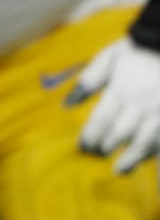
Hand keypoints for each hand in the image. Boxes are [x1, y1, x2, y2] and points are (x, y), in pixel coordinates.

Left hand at [70, 37, 159, 173]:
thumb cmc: (137, 50)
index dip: (90, 135)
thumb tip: (67, 102)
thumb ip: (90, 79)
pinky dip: (156, 152)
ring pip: (145, 141)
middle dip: (107, 146)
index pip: (101, 119)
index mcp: (121, 89)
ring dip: (132, 158)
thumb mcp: (109, 57)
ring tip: (119, 169)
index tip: (82, 146)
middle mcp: (141, 105)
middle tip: (97, 155)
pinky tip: (148, 160)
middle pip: (121, 132)